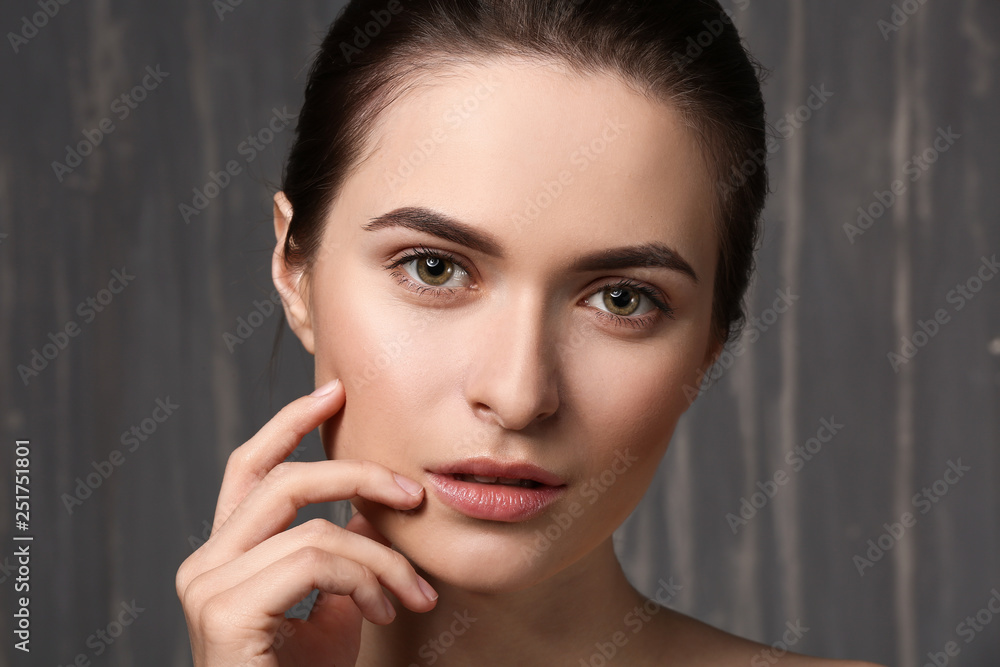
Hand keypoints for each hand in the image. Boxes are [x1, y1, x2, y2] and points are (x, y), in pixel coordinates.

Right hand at [175, 379, 438, 665]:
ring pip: (316, 528)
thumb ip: (346, 552)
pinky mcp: (225, 612)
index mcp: (227, 554)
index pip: (252, 469)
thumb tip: (374, 504)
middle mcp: (206, 563)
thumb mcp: (339, 606)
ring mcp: (209, 586)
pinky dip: (368, 580)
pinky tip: (388, 613)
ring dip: (383, 560)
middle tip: (414, 492)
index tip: (334, 392)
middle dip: (357, 474)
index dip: (289, 424)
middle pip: (284, 481)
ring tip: (415, 597)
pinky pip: (317, 561)